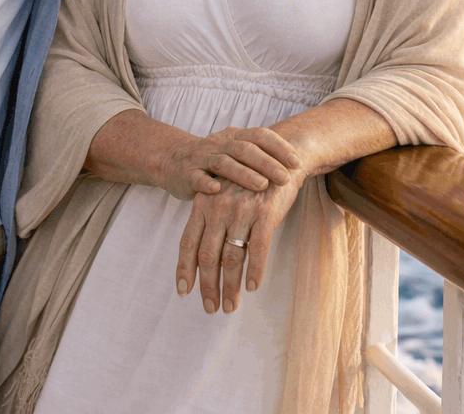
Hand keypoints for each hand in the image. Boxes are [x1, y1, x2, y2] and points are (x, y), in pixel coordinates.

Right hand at [157, 126, 301, 200]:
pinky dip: (206, 183)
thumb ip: (261, 155)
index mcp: (235, 135)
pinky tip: (217, 190)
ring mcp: (202, 157)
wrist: (173, 160)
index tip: (297, 162)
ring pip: (224, 162)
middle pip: (245, 149)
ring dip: (244, 174)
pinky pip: (197, 177)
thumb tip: (299, 166)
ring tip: (262, 186)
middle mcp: (220, 143)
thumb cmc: (215, 160)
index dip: (279, 147)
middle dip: (267, 163)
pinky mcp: (186, 173)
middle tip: (285, 178)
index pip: (261, 135)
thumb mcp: (237, 152)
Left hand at [176, 175, 303, 314]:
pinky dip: (255, 271)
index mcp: (203, 205)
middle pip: (208, 256)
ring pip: (231, 258)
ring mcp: (241, 211)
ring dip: (231, 286)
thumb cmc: (248, 181)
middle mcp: (218, 209)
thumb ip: (210, 221)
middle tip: (211, 308)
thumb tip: (202, 257)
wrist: (280, 155)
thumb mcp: (222, 195)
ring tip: (231, 306)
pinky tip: (253, 286)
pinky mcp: (265, 213)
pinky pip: (257, 249)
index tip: (184, 292)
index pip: (188, 243)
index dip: (185, 269)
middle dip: (208, 287)